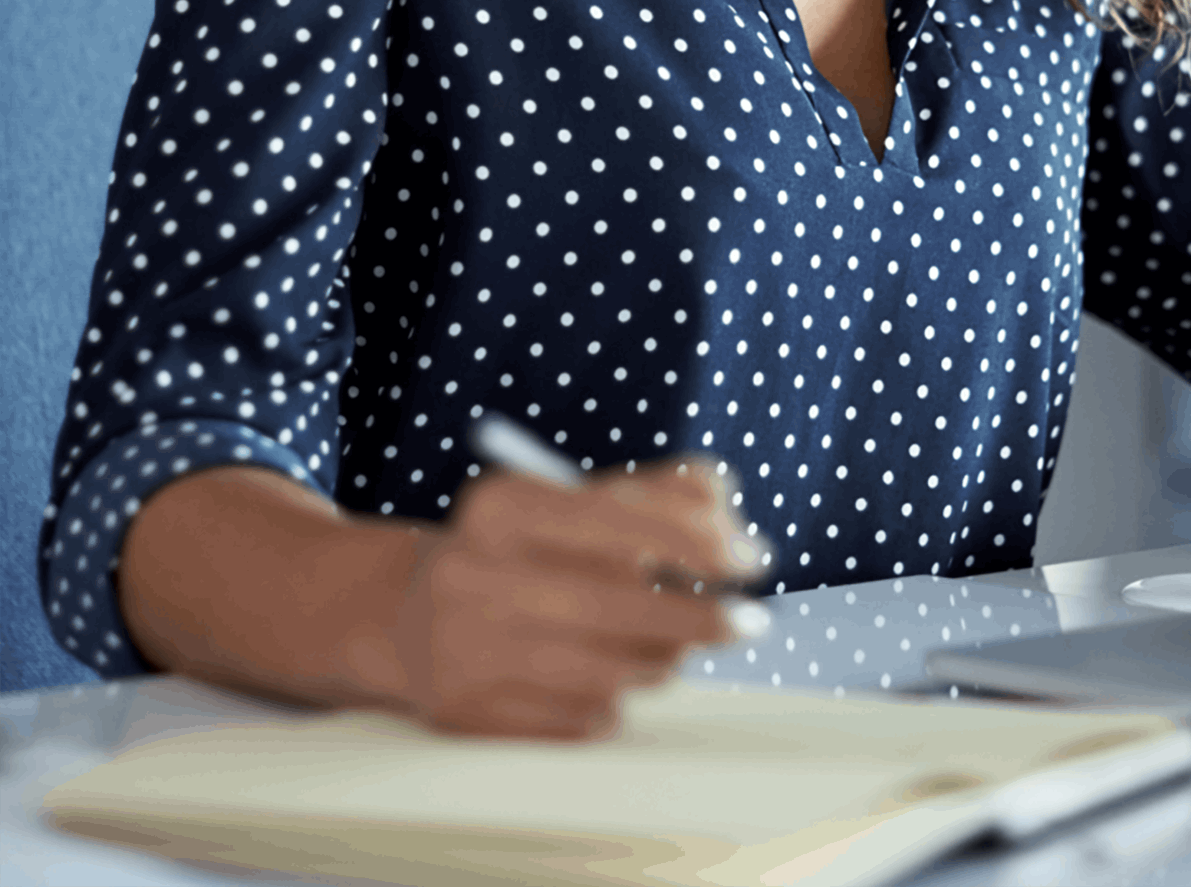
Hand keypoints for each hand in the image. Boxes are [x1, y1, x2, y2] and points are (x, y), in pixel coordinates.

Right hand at [379, 457, 771, 738]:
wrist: (413, 617)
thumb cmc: (530, 550)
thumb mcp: (579, 500)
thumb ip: (666, 494)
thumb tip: (737, 533)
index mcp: (504, 505)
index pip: (623, 517)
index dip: (702, 539)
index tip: (754, 559)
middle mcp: (474, 574)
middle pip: (622, 605)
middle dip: (703, 616)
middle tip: (751, 622)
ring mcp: (464, 649)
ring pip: (611, 670)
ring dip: (661, 658)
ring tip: (664, 643)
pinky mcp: (467, 716)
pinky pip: (584, 719)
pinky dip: (613, 700)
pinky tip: (600, 676)